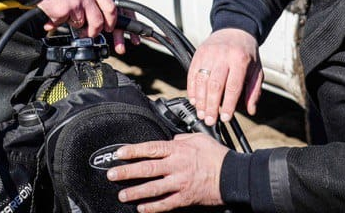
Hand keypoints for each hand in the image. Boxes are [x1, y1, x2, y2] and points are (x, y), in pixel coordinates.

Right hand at [35, 0, 116, 37]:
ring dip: (73, 21)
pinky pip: (61, 22)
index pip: (110, 8)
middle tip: (90, 32)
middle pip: (97, 22)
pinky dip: (56, 20)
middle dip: (95, 31)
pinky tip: (53, 11)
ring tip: (65, 11)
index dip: (111, 20)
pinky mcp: (60, 13)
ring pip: (78, 23)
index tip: (109, 26)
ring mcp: (73, 6)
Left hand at [106, 133, 227, 211]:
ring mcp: (180, 183)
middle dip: (127, 172)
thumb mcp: (199, 138)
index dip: (133, 151)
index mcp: (178, 150)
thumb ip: (182, 139)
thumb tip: (171, 139)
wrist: (232, 176)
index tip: (118, 153)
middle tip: (112, 175)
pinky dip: (153, 207)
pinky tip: (142, 208)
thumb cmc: (217, 156)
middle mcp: (177, 166)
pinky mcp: (185, 197)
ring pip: (153, 188)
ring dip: (136, 192)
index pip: (151, 148)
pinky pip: (165, 204)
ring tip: (122, 195)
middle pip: (147, 168)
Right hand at [189, 28, 262, 125]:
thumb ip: (254, 90)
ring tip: (201, 113)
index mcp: (240, 60)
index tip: (225, 118)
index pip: (233, 86)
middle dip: (211, 106)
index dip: (228, 104)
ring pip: (201, 80)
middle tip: (210, 120)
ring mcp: (209, 54)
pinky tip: (194, 100)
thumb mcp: (257, 70)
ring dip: (200, 100)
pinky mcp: (199, 53)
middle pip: (215, 85)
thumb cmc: (247, 53)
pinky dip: (192, 89)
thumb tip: (251, 109)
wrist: (235, 30)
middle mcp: (223, 56)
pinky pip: (192, 73)